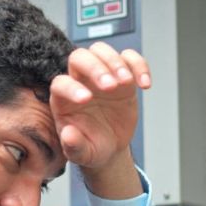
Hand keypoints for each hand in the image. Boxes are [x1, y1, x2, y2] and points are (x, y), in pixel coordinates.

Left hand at [50, 43, 150, 171]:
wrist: (110, 145)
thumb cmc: (92, 146)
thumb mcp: (82, 154)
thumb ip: (73, 146)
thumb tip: (68, 135)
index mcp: (63, 99)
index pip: (61, 83)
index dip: (71, 87)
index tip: (86, 99)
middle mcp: (80, 82)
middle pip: (80, 58)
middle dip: (95, 68)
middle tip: (110, 87)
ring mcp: (100, 75)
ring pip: (101, 51)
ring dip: (115, 62)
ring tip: (126, 82)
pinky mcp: (121, 74)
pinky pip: (128, 58)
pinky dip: (139, 65)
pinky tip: (144, 84)